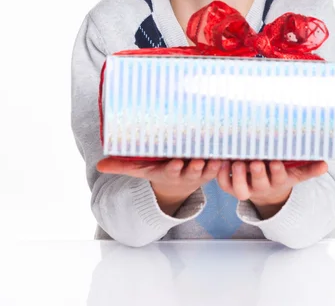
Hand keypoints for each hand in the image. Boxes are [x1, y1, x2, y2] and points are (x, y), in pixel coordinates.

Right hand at [96, 157, 221, 215]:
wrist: (177, 185)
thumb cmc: (158, 170)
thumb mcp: (141, 170)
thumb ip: (122, 167)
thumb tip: (99, 165)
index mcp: (169, 171)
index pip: (172, 170)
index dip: (175, 167)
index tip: (176, 162)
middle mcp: (187, 172)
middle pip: (192, 169)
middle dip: (195, 166)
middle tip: (198, 159)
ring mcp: (201, 170)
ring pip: (210, 168)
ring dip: (215, 164)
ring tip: (219, 156)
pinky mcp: (213, 167)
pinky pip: (222, 164)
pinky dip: (228, 160)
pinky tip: (234, 151)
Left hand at [217, 160, 328, 218]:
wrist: (266, 193)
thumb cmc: (280, 175)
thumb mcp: (295, 174)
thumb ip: (309, 169)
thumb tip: (326, 164)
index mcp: (277, 182)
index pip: (278, 178)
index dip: (276, 171)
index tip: (276, 162)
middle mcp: (260, 186)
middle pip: (258, 183)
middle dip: (257, 173)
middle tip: (254, 162)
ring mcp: (245, 188)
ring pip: (239, 188)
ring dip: (237, 176)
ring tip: (237, 163)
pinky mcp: (230, 187)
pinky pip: (223, 184)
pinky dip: (220, 174)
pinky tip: (221, 162)